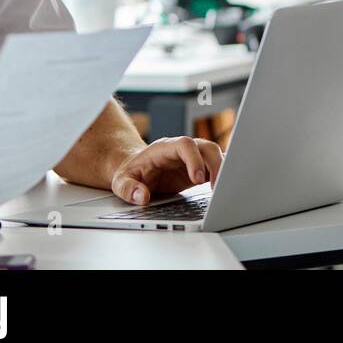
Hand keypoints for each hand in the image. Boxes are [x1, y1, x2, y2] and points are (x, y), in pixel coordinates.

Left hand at [109, 137, 223, 205]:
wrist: (136, 170)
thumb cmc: (131, 173)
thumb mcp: (121, 181)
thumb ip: (129, 189)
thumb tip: (142, 197)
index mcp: (164, 148)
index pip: (186, 145)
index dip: (194, 159)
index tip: (196, 179)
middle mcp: (182, 150)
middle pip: (206, 147)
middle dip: (215, 164)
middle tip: (216, 187)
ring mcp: (192, 157)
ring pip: (214, 155)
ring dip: (221, 171)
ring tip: (219, 192)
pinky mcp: (198, 167)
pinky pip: (215, 167)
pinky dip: (221, 176)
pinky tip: (219, 191)